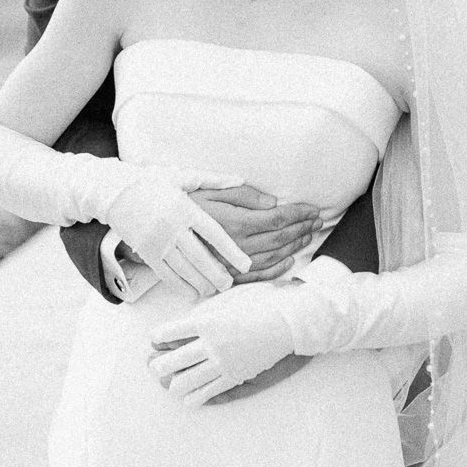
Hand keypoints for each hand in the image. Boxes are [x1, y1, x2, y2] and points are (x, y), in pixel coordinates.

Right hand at [104, 167, 252, 298]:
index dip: (231, 251)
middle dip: (217, 274)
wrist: (114, 190)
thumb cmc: (151, 181)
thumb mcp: (182, 176)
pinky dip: (180, 286)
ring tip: (214, 290)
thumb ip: (213, 180)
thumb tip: (240, 180)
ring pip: (183, 269)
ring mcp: (157, 242)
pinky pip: (165, 274)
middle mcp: (172, 227)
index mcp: (185, 208)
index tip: (245, 264)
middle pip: (200, 257)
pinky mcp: (146, 252)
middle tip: (230, 284)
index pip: (213, 233)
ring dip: (200, 283)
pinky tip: (192, 293)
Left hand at [147, 283, 297, 406]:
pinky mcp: (235, 376)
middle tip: (155, 367)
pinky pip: (209, 391)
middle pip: (174, 360)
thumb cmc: (259, 305)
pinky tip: (188, 399)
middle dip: (159, 366)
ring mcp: (223, 363)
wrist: (287, 323)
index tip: (155, 338)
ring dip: (175, 384)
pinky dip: (195, 398)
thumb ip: (205, 312)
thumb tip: (186, 322)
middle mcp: (212, 344)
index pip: (171, 331)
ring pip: (188, 380)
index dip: (158, 336)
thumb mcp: (227, 300)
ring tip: (171, 385)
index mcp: (208, 321)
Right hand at [189, 186, 321, 282]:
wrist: (149, 223)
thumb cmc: (181, 200)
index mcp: (234, 222)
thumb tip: (272, 203)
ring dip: (294, 247)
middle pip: (279, 239)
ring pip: (271, 258)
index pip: (277, 218)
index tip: (312, 209)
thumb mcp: (210, 188)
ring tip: (306, 235)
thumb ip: (243, 195)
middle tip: (316, 220)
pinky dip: (276, 270)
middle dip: (302, 228)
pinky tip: (287, 262)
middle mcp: (234, 246)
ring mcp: (228, 264)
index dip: (299, 213)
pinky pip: (256, 278)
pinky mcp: (221, 275)